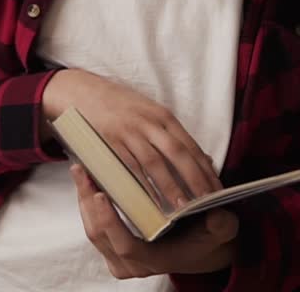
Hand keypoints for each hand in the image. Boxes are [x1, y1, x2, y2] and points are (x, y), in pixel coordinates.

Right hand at [43, 69, 221, 208]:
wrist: (82, 91)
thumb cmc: (119, 106)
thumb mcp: (149, 113)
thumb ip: (171, 134)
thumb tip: (200, 159)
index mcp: (163, 116)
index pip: (190, 145)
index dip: (205, 169)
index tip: (217, 189)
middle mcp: (150, 122)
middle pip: (179, 154)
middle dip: (195, 179)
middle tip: (208, 202)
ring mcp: (130, 132)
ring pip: (156, 162)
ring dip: (171, 186)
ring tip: (184, 207)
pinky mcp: (111, 141)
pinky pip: (130, 167)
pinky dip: (143, 185)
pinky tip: (152, 200)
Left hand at [72, 164, 236, 277]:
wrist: (201, 248)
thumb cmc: (209, 236)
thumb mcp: (221, 230)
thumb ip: (221, 225)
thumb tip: (217, 216)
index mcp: (157, 260)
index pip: (126, 246)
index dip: (110, 222)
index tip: (100, 194)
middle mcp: (134, 264)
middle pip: (100, 235)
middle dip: (87, 202)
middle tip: (82, 170)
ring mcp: (120, 258)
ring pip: (92, 229)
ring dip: (83, 198)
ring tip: (80, 168)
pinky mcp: (112, 247)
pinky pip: (93, 225)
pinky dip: (87, 202)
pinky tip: (87, 177)